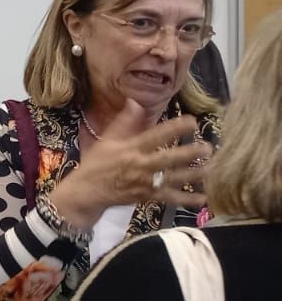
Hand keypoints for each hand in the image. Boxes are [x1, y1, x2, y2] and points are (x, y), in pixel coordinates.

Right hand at [49, 102, 210, 227]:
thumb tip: (135, 101)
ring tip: (212, 168)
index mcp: (131, 148)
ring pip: (174, 178)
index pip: (156, 136)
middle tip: (208, 147)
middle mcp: (141, 165)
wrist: (87, 191)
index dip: (175, 128)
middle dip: (190, 153)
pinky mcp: (148, 197)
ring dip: (194, 174)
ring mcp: (146, 183)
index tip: (192, 121)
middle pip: (170, 159)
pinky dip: (187, 200)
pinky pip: (171, 199)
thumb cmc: (97, 163)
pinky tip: (203, 198)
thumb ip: (124, 122)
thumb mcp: (107, 140)